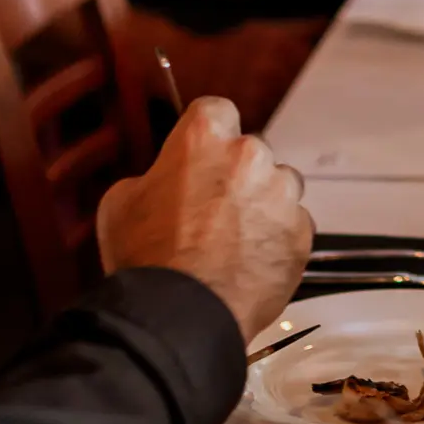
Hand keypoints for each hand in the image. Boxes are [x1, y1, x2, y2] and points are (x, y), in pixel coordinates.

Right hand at [97, 97, 310, 341]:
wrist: (181, 313)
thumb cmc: (145, 256)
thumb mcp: (121, 202)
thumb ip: (153, 177)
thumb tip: (166, 182)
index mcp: (204, 137)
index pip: (216, 111)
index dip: (207, 136)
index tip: (200, 156)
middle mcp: (251, 155)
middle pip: (251, 152)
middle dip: (236, 175)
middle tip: (212, 210)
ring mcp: (282, 194)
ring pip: (279, 187)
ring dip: (263, 205)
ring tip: (234, 241)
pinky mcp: (302, 232)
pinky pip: (292, 226)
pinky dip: (277, 240)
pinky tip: (250, 264)